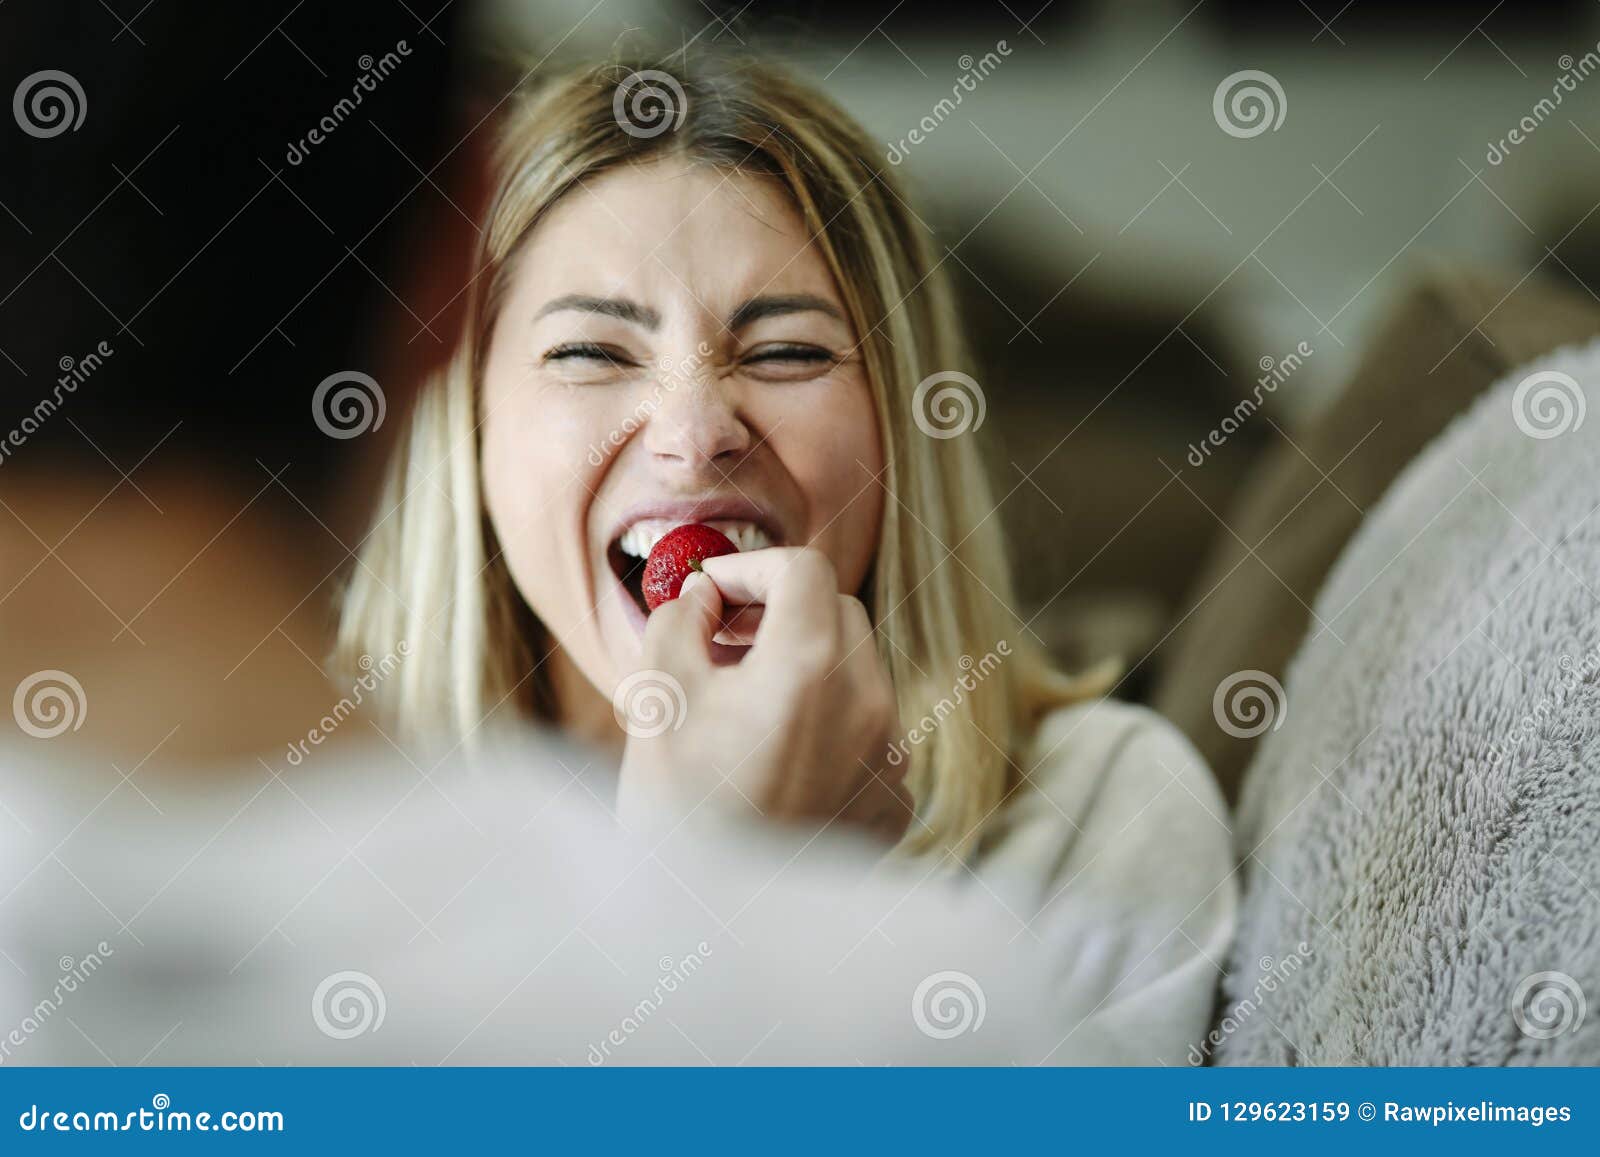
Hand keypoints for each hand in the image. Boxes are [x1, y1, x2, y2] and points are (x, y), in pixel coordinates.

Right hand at [615, 548, 912, 844]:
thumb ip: (678, 622)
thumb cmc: (677, 815)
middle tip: (722, 639)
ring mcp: (888, 756)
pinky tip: (774, 759)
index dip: (751, 568)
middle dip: (781, 612)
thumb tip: (704, 596)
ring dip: (806, 667)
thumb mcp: (657, 701)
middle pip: (838, 614)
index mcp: (810, 667)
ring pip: (857, 673)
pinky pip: (868, 731)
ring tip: (743, 704)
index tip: (712, 593)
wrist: (717, 934)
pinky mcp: (893, 801)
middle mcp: (868, 704)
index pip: (804, 569)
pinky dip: (827, 723)